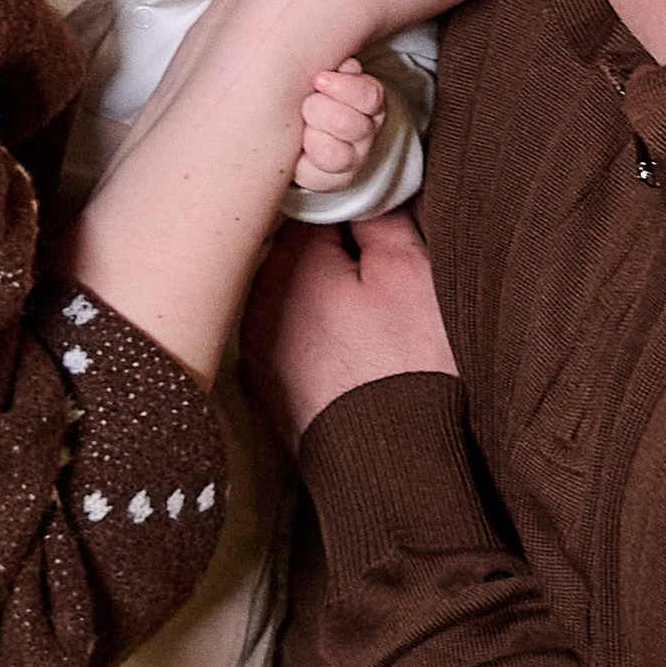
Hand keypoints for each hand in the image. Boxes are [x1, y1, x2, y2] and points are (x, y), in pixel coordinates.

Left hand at [244, 212, 456, 445]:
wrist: (398, 475)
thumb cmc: (409, 369)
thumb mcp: (410, 272)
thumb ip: (379, 215)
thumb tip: (364, 191)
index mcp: (286, 268)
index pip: (313, 206)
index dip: (353, 207)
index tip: (381, 219)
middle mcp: (255, 306)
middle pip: (296, 252)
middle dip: (334, 252)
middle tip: (381, 268)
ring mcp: (256, 355)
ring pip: (291, 297)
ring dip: (322, 295)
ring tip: (371, 316)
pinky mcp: (268, 394)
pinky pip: (289, 340)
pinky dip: (314, 335)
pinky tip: (353, 352)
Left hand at [292, 59, 384, 192]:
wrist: (295, 123)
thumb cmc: (309, 87)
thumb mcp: (322, 68)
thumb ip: (335, 64)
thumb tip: (344, 64)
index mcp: (368, 100)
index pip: (369, 96)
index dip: (344, 88)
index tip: (319, 80)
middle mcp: (365, 130)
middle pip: (351, 125)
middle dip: (320, 111)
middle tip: (307, 104)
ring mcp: (352, 158)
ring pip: (337, 155)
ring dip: (313, 137)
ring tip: (303, 127)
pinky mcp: (330, 181)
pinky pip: (318, 177)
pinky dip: (305, 164)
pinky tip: (298, 150)